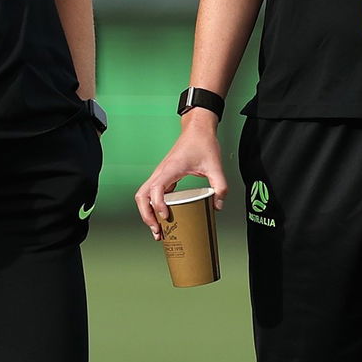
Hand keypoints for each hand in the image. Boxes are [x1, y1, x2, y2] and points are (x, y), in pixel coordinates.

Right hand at [134, 120, 226, 239]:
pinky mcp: (164, 177)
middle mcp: (161, 172)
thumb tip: (217, 206)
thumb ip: (219, 187)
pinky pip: (152, 194)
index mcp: (170, 169)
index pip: (155, 189)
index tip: (166, 217)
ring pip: (143, 195)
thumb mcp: (215, 166)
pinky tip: (163, 217)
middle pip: (142, 196)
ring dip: (147, 213)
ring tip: (158, 229)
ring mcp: (161, 175)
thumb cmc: (202, 143)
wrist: (197, 129)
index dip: (157, 205)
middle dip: (147, 215)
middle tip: (158, 231)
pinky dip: (153, 207)